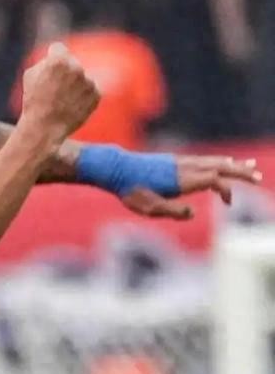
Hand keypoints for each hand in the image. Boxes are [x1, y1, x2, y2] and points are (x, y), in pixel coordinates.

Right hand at [20, 43, 100, 145]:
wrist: (44, 129)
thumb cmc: (34, 102)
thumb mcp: (30, 76)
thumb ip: (45, 61)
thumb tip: (55, 54)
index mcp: (59, 60)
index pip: (58, 49)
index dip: (52, 59)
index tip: (49, 70)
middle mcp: (77, 68)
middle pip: (72, 63)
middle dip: (65, 73)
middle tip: (55, 90)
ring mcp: (88, 82)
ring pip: (82, 77)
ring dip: (75, 85)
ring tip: (62, 101)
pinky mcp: (97, 95)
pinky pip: (90, 90)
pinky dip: (83, 97)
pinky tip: (71, 106)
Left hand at [119, 152, 260, 221]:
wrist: (116, 168)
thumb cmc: (132, 191)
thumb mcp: (148, 208)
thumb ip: (172, 211)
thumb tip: (192, 213)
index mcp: (181, 179)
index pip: (213, 180)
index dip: (226, 189)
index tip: (230, 203)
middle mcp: (185, 167)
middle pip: (219, 166)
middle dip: (240, 172)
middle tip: (258, 176)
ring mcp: (181, 162)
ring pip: (213, 161)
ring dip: (233, 165)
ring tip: (249, 166)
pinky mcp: (176, 161)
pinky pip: (204, 160)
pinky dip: (219, 162)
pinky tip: (225, 162)